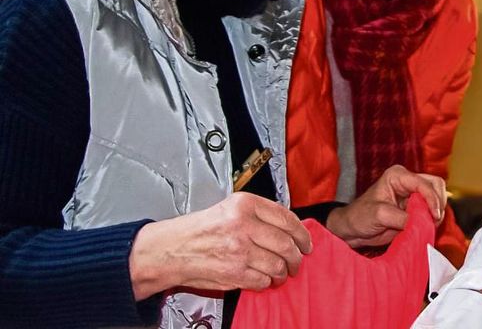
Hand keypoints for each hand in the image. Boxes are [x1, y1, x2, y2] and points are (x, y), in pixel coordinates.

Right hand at [129, 192, 312, 298]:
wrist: (170, 249)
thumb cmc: (199, 229)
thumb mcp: (230, 208)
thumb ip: (259, 214)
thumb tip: (290, 228)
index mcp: (245, 204)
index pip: (287, 218)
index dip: (302, 233)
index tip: (306, 241)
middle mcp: (243, 225)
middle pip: (287, 244)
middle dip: (297, 256)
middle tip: (298, 260)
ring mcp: (239, 249)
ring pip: (278, 264)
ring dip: (284, 272)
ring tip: (282, 272)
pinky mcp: (234, 272)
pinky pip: (263, 279)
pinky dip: (267, 282)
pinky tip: (265, 278)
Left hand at [326, 165, 446, 248]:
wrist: (353, 230)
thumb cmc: (360, 217)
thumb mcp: (379, 215)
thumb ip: (401, 218)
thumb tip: (421, 224)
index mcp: (397, 176)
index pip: (423, 183)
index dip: (432, 199)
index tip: (434, 216)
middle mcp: (408, 181)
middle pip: (435, 185)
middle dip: (438, 203)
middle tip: (434, 221)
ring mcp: (413, 194)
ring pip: (438, 197)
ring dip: (437, 212)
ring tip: (429, 225)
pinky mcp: (416, 207)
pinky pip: (432, 210)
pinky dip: (433, 219)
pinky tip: (426, 227)